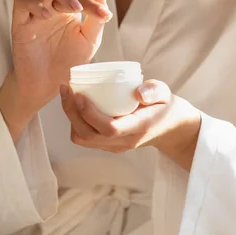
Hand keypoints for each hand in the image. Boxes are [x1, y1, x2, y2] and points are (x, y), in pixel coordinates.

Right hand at [0, 0, 112, 135]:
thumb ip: (95, 20)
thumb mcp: (88, 42)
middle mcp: (53, 6)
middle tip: (83, 8)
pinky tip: (47, 15)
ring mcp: (36, 13)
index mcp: (69, 8)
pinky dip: (34, 4)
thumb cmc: (68, 62)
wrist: (47, 86)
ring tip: (72, 9)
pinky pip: (22, 2)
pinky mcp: (21, 23)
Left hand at [60, 79, 201, 159]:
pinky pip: (85, 138)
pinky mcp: (108, 145)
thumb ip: (154, 90)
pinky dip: (75, 121)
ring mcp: (114, 146)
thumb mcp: (165, 94)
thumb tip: (138, 92)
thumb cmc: (165, 106)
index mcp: (138, 128)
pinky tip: (74, 104)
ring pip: (83, 138)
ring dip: (71, 118)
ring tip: (68, 94)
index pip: (109, 129)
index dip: (89, 113)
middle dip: (71, 112)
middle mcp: (124, 141)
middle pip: (88, 135)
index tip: (79, 94)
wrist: (170, 128)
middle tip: (66, 88)